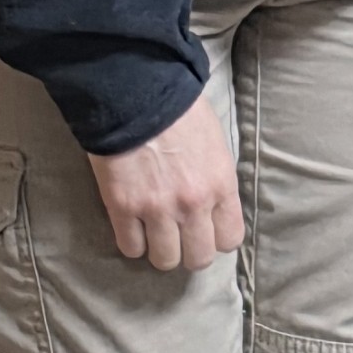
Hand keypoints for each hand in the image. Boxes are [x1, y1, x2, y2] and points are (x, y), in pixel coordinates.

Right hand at [87, 95, 242, 269]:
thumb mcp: (215, 144)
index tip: (205, 229)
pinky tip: (132, 226)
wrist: (138, 92)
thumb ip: (217, 180)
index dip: (216, 238)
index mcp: (221, 185)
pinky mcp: (123, 208)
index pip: (230, 239)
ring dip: (159, 249)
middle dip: (189, 250)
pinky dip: (131, 242)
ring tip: (154, 233)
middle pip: (198, 258)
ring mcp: (157, 209)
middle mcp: (193, 205)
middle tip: (179, 235)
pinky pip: (130, 248)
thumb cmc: (181, 110)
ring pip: (164, 260)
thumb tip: (214, 206)